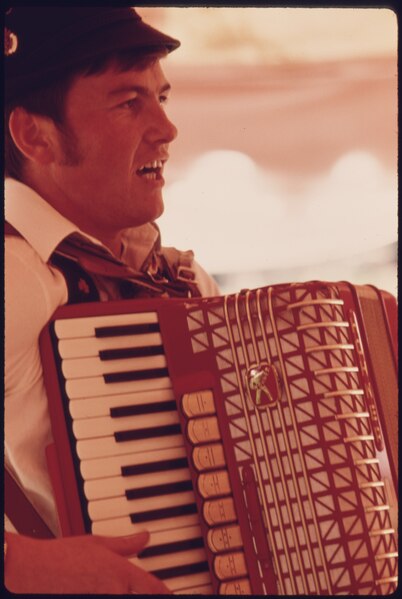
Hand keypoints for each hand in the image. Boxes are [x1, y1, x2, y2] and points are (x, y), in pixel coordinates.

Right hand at [4, 531, 170, 593]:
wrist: (32, 571)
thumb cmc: (62, 556)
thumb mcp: (97, 543)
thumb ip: (126, 544)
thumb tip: (145, 536)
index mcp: (121, 572)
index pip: (154, 588)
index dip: (166, 592)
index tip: (170, 593)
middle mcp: (115, 591)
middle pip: (142, 598)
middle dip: (145, 594)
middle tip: (144, 589)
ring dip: (128, 595)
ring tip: (118, 587)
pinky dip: (112, 597)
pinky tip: (105, 591)